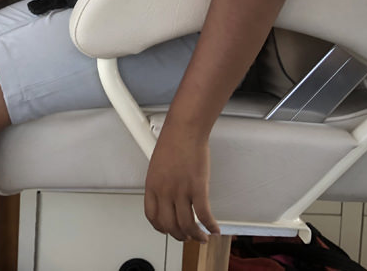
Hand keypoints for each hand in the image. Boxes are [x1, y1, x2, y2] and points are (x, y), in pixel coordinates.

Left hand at [144, 120, 219, 242]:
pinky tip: (214, 229)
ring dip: (196, 236)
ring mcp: (181, 191)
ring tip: (201, 237)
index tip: (168, 230)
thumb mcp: (157, 165)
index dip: (161, 228)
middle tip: (187, 236)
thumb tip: (167, 196)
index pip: (152, 217)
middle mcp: (165, 191)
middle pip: (170, 225)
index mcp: (152, 185)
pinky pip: (204, 214)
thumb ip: (161, 183)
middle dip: (179, 235)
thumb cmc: (173, 141)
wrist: (185, 129)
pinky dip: (210, 225)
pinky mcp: (198, 188)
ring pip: (187, 225)